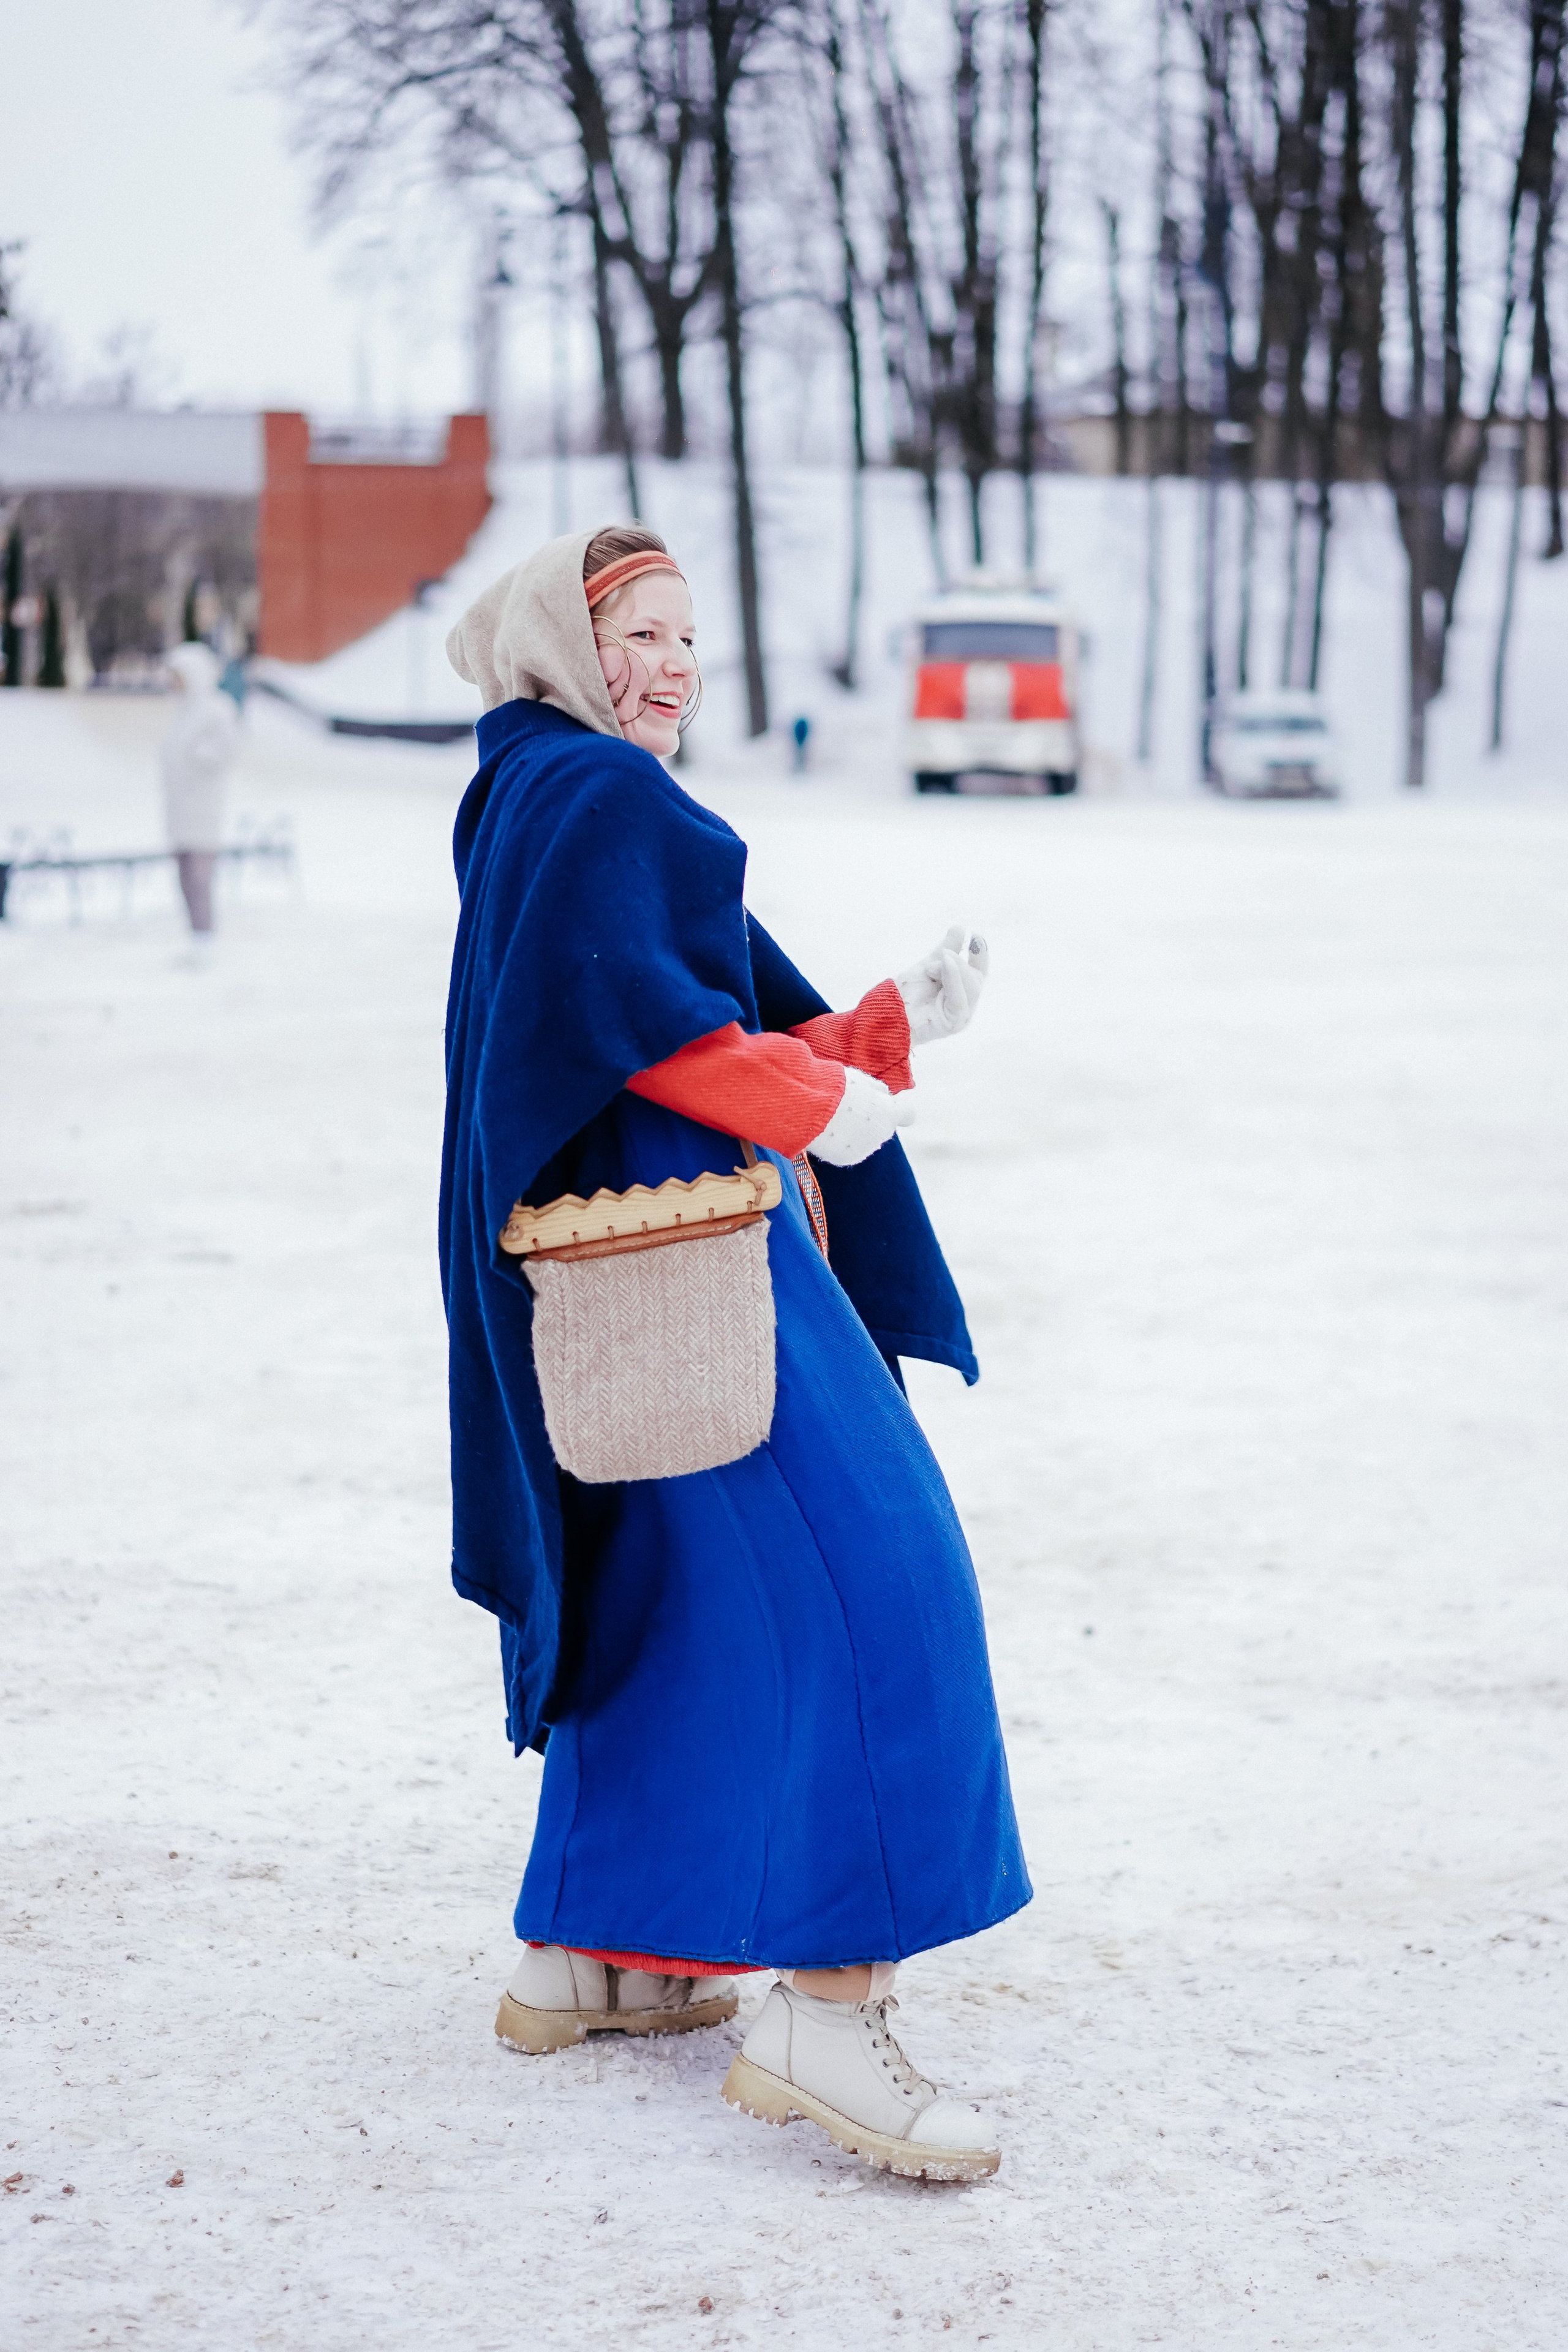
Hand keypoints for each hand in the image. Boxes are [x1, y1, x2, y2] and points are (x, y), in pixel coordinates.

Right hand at [805, 1066, 915, 1167]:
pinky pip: (847, 1148)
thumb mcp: (861, 1080)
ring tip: (833, 1117)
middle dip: (871, 1119)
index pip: (907, 1113)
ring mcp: (863, 1149)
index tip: (886, 1102)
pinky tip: (826, 1129)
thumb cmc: (835, 1087)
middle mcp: (881, 1135)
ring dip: (854, 1131)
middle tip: (848, 1106)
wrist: (809, 1108)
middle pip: (882, 1127)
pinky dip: (839, 1141)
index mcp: (889, 1113)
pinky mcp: (845, 1158)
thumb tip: (884, 1095)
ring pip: (864, 1139)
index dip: (898, 1108)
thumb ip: (877, 1090)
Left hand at [896, 924, 988, 1047]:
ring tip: (931, 967)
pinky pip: (958, 1001)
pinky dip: (953, 980)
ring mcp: (961, 1017)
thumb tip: (960, 928)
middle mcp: (965, 1006)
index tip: (974, 935)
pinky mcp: (952, 1025)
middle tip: (944, 952)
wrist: (886, 1014)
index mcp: (961, 992)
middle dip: (961, 962)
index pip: (978, 971)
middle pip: (976, 979)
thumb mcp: (928, 967)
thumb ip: (945, 951)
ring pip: (970, 988)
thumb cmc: (905, 995)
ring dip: (954, 969)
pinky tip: (943, 965)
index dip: (980, 953)